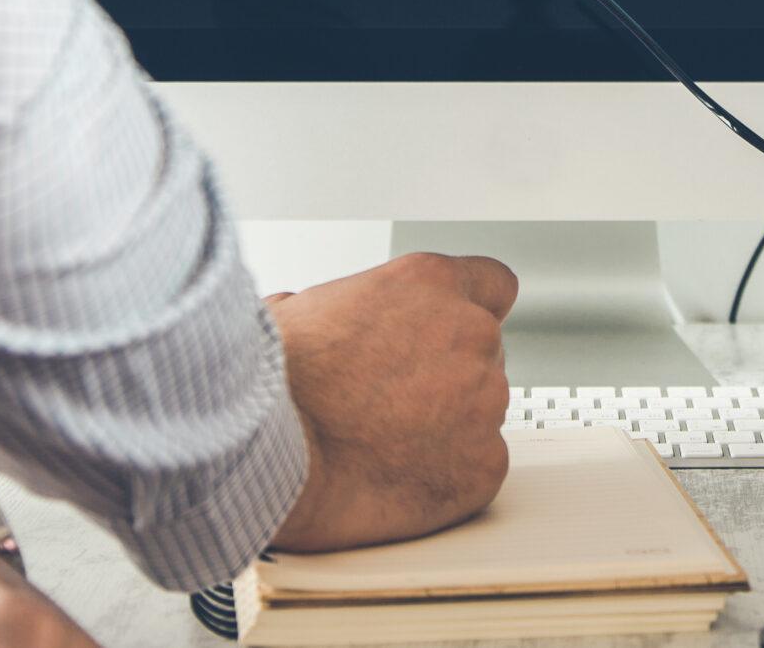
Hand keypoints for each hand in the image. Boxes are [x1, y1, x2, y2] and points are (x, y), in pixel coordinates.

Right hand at [265, 252, 517, 552]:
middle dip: (448, 377)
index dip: (467, 313)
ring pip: (481, 414)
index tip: (449, 337)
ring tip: (383, 447)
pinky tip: (399, 480)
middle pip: (484, 354)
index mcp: (430, 283)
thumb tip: (315, 319)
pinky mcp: (484, 465)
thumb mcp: (293, 311)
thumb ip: (335, 308)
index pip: (493, 285)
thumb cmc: (272, 383)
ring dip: (447, 428)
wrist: (271, 453)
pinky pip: (478, 468)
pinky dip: (448, 477)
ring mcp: (484, 402)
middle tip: (392, 405)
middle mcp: (470, 334)